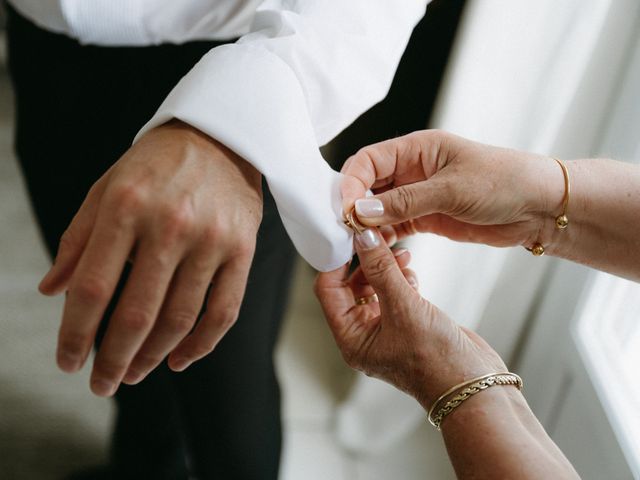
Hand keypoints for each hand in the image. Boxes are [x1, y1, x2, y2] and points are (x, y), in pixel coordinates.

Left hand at [39, 120, 262, 395]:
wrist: (222, 136)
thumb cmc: (156, 165)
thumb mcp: (107, 187)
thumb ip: (78, 239)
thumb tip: (51, 292)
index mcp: (126, 207)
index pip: (92, 288)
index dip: (76, 334)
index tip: (68, 362)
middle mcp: (170, 225)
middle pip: (137, 313)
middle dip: (113, 359)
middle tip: (101, 384)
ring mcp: (212, 240)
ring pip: (180, 318)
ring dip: (152, 357)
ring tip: (134, 373)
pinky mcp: (243, 250)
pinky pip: (224, 311)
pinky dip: (201, 344)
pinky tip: (179, 360)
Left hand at [314, 227, 505, 408]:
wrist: (473, 385)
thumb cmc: (436, 360)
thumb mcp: (404, 308)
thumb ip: (382, 270)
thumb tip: (363, 239)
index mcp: (351, 338)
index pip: (328, 291)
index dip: (336, 262)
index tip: (350, 238)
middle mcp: (364, 335)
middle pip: (351, 286)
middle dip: (366, 262)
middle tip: (381, 241)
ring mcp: (385, 330)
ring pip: (375, 287)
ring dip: (385, 268)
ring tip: (404, 255)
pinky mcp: (406, 324)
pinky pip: (394, 293)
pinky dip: (401, 279)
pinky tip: (412, 274)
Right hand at [340, 130, 565, 248]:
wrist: (540, 207)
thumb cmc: (504, 182)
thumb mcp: (452, 189)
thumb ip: (406, 201)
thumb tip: (363, 211)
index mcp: (417, 148)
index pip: (368, 161)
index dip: (351, 184)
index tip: (345, 210)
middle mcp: (413, 169)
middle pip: (368, 184)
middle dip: (355, 205)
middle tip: (346, 229)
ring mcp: (419, 195)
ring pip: (379, 208)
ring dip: (367, 224)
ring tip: (359, 242)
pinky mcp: (427, 217)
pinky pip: (395, 225)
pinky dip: (384, 236)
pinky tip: (378, 247)